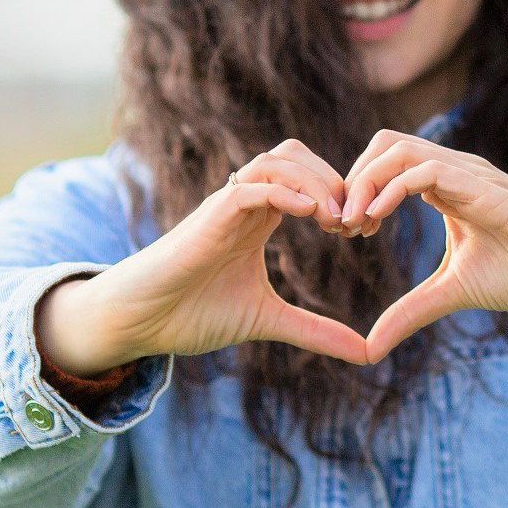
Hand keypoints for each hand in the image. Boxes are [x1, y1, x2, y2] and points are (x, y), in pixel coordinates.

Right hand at [40, 140, 371, 370]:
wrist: (140, 322)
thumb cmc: (192, 313)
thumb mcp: (269, 321)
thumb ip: (316, 331)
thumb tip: (367, 352)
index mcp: (260, 219)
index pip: (310, 179)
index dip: (343, 195)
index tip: (365, 230)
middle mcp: (246, 204)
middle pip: (297, 155)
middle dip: (335, 179)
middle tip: (356, 222)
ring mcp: (226, 206)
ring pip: (276, 160)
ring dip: (314, 181)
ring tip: (336, 219)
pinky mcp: (209, 217)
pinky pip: (249, 187)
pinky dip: (283, 192)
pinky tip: (310, 214)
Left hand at [338, 130, 507, 362]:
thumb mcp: (454, 293)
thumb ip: (411, 311)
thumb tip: (369, 348)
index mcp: (445, 188)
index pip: (385, 164)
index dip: (356, 191)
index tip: (344, 233)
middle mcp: (453, 171)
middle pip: (384, 144)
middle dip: (352, 180)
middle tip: (341, 227)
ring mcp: (468, 174)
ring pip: (397, 148)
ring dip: (364, 181)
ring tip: (353, 224)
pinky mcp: (483, 188)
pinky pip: (425, 170)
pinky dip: (390, 188)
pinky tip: (376, 220)